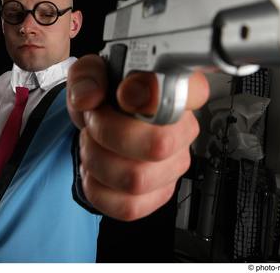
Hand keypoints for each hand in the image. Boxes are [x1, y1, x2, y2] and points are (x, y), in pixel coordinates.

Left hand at [67, 54, 208, 220]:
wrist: (100, 123)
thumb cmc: (106, 95)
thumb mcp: (90, 72)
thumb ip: (88, 75)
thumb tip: (91, 97)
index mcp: (177, 88)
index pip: (192, 91)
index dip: (155, 95)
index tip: (125, 95)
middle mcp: (183, 128)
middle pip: (159, 145)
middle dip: (109, 133)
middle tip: (96, 120)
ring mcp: (175, 164)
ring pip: (137, 179)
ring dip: (98, 161)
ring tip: (93, 144)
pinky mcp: (160, 193)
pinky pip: (129, 206)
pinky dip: (99, 190)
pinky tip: (97, 170)